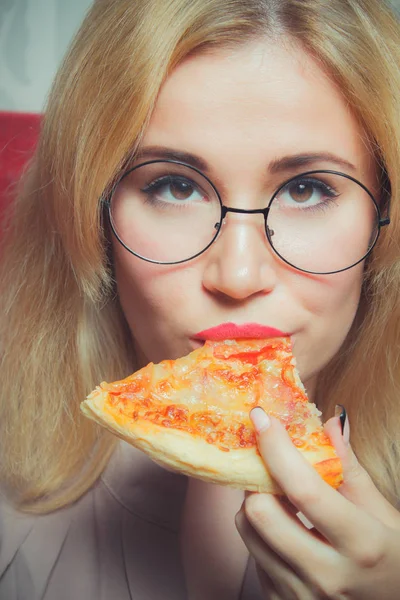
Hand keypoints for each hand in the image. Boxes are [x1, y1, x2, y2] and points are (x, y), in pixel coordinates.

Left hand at [235, 408, 399, 598]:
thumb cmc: (395, 563)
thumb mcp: (387, 518)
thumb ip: (352, 471)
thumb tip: (330, 423)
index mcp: (361, 546)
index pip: (304, 490)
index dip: (277, 448)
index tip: (262, 417)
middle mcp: (326, 576)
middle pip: (259, 512)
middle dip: (260, 478)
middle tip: (273, 465)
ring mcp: (301, 597)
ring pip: (248, 531)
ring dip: (257, 503)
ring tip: (281, 497)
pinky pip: (253, 555)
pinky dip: (262, 533)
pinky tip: (287, 529)